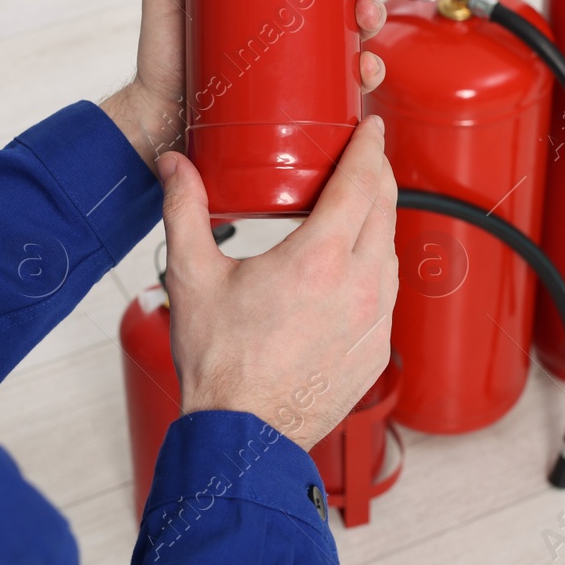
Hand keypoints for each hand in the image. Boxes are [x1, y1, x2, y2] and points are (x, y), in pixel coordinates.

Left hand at [102, 0, 389, 168]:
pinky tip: (362, 68)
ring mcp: (302, 52)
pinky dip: (367, 72)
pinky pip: (348, 80)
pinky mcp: (304, 91)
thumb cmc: (163, 50)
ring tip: (362, 17)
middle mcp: (294, 13)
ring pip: (358, 26)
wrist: (156, 113)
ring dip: (375, 15)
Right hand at [157, 117, 397, 450]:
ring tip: (355, 206)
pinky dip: (374, 267)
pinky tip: (351, 265)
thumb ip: (184, 210)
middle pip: (385, 209)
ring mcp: (374, 321)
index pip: (361, 182)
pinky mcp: (378, 350)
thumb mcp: (192, 277)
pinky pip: (386, 293)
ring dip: (378, 220)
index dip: (369, 146)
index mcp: (318, 259)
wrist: (244, 437)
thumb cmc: (220, 366)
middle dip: (378, 173)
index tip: (370, 127)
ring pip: (389, 251)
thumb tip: (175, 165)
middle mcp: (358, 287)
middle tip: (364, 153)